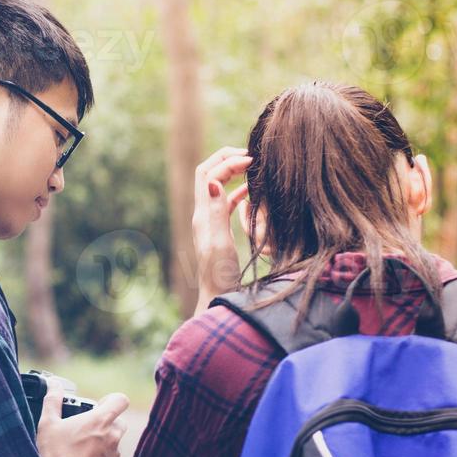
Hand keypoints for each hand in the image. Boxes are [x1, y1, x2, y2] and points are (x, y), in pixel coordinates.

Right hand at [35, 375, 128, 456]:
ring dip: (102, 443)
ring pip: (114, 443)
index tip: (100, 405)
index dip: (112, 400)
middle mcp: (113, 437)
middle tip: (86, 429)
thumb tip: (54, 384)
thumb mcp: (48, 424)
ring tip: (80, 450)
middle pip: (118, 422)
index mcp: (100, 421)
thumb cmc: (55, 456)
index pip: (121, 400)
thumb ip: (53, 400)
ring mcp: (114, 456)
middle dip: (105, 423)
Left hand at [191, 146, 251, 316]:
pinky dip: (239, 192)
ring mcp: (211, 222)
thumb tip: (212, 183)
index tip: (250, 160)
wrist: (218, 298)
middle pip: (208, 175)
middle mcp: (203, 215)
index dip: (226, 162)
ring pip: (218, 187)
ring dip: (233, 173)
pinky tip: (253, 192)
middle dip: (227, 160)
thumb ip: (217, 213)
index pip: (207, 174)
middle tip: (251, 158)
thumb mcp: (220, 243)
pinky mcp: (220, 231)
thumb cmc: (220, 276)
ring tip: (254, 168)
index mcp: (202, 215)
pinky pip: (228, 203)